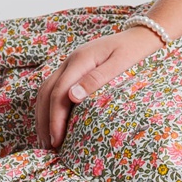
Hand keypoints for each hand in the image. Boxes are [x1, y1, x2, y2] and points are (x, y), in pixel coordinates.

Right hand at [31, 26, 162, 148]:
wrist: (138, 36)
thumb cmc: (133, 51)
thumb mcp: (120, 63)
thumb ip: (97, 79)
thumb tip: (72, 97)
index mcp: (80, 60)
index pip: (59, 93)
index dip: (55, 118)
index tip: (57, 140)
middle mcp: (69, 61)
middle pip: (46, 93)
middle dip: (44, 120)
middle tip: (49, 146)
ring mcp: (69, 64)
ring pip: (45, 91)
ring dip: (43, 115)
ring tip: (47, 140)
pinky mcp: (72, 70)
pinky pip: (53, 89)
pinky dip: (49, 107)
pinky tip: (52, 122)